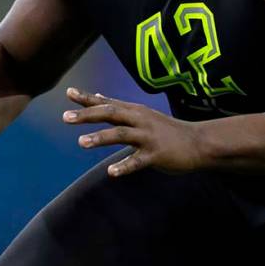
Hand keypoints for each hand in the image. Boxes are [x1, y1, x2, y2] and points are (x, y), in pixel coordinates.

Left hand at [63, 87, 203, 176]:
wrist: (198, 142)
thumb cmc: (167, 129)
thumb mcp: (143, 114)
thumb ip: (119, 108)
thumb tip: (97, 96)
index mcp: (134, 111)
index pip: (106, 103)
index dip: (87, 98)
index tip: (68, 92)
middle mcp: (140, 120)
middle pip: (110, 114)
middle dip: (88, 115)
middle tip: (66, 117)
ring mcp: (148, 137)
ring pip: (121, 135)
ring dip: (101, 138)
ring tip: (81, 142)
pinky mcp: (157, 154)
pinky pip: (138, 161)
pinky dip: (124, 166)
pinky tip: (111, 173)